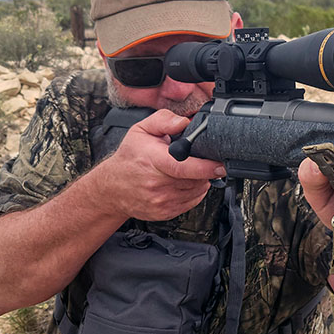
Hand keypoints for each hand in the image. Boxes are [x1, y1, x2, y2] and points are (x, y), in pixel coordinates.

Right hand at [97, 109, 225, 220]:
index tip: (220, 165)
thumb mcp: (141, 130)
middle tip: (195, 160)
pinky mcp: (166, 213)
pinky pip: (193, 201)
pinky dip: (194, 191)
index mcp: (153, 161)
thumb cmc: (130, 158)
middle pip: (196, 179)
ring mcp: (161, 201)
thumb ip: (163, 120)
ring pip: (197, 190)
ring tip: (186, 170)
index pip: (184, 167)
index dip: (206, 167)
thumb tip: (184, 122)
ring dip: (199, 180)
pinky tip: (183, 182)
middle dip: (203, 169)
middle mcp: (157, 184)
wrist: (112, 187)